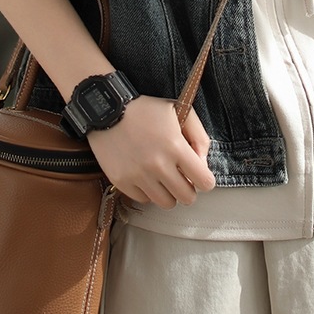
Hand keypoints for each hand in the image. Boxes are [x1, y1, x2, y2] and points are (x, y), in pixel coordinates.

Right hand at [87, 95, 215, 209]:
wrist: (108, 109)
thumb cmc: (146, 110)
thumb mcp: (180, 111)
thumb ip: (200, 137)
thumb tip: (203, 165)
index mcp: (175, 146)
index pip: (204, 182)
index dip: (205, 179)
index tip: (198, 173)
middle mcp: (158, 165)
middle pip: (187, 198)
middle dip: (189, 189)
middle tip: (181, 177)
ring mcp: (138, 175)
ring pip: (166, 203)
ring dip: (169, 193)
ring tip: (163, 177)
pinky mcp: (121, 181)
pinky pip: (143, 200)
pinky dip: (148, 191)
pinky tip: (146, 176)